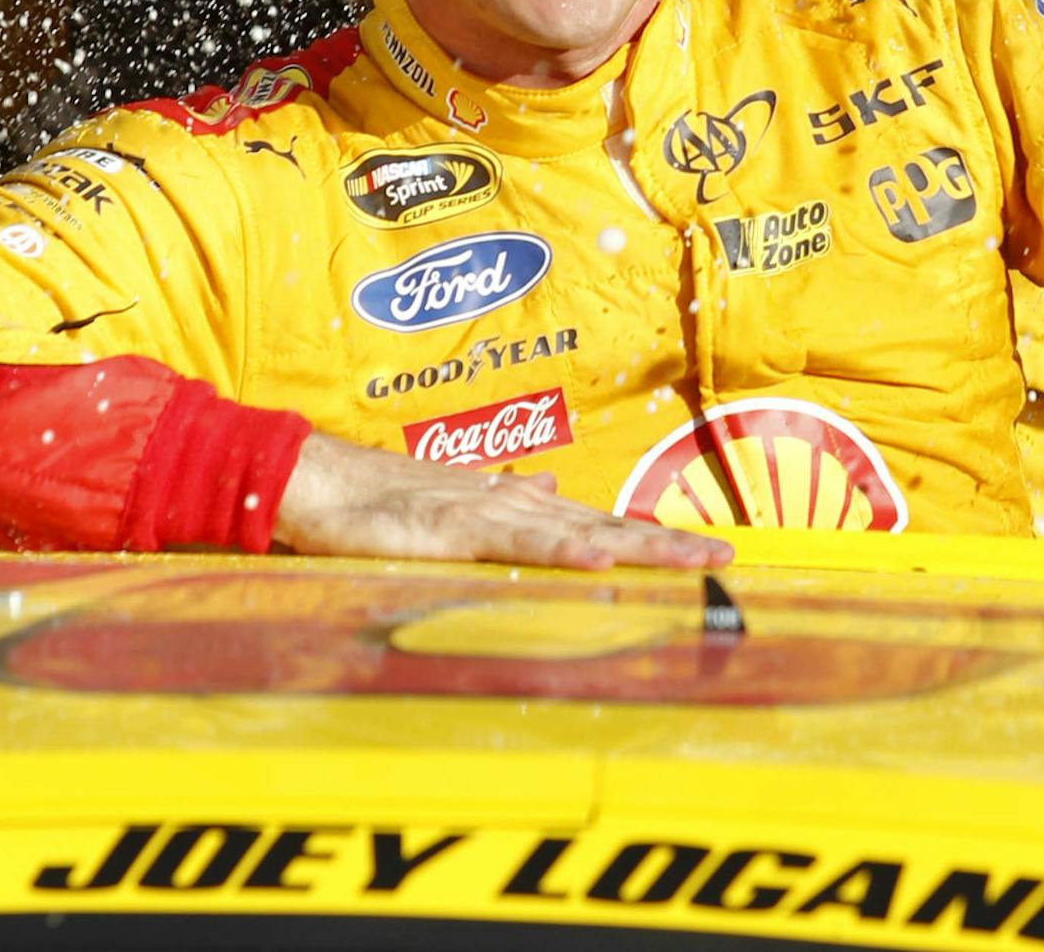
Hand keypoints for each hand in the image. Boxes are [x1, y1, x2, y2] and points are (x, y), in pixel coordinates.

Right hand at [272, 429, 732, 569]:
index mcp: (512, 505)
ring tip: (689, 559)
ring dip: (637, 547)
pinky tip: (599, 561)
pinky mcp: (452, 530)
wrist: (317, 481)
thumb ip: (503, 498)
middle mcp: (510, 503)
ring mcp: (484, 514)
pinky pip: (517, 544)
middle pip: (602, 527)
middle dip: (664, 544)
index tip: (701, 549)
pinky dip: (561, 550)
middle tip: (726, 557)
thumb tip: (548, 489)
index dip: (649, 538)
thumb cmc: (377, 499)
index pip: (594, 525)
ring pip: (576, 533)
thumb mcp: (451, 504)